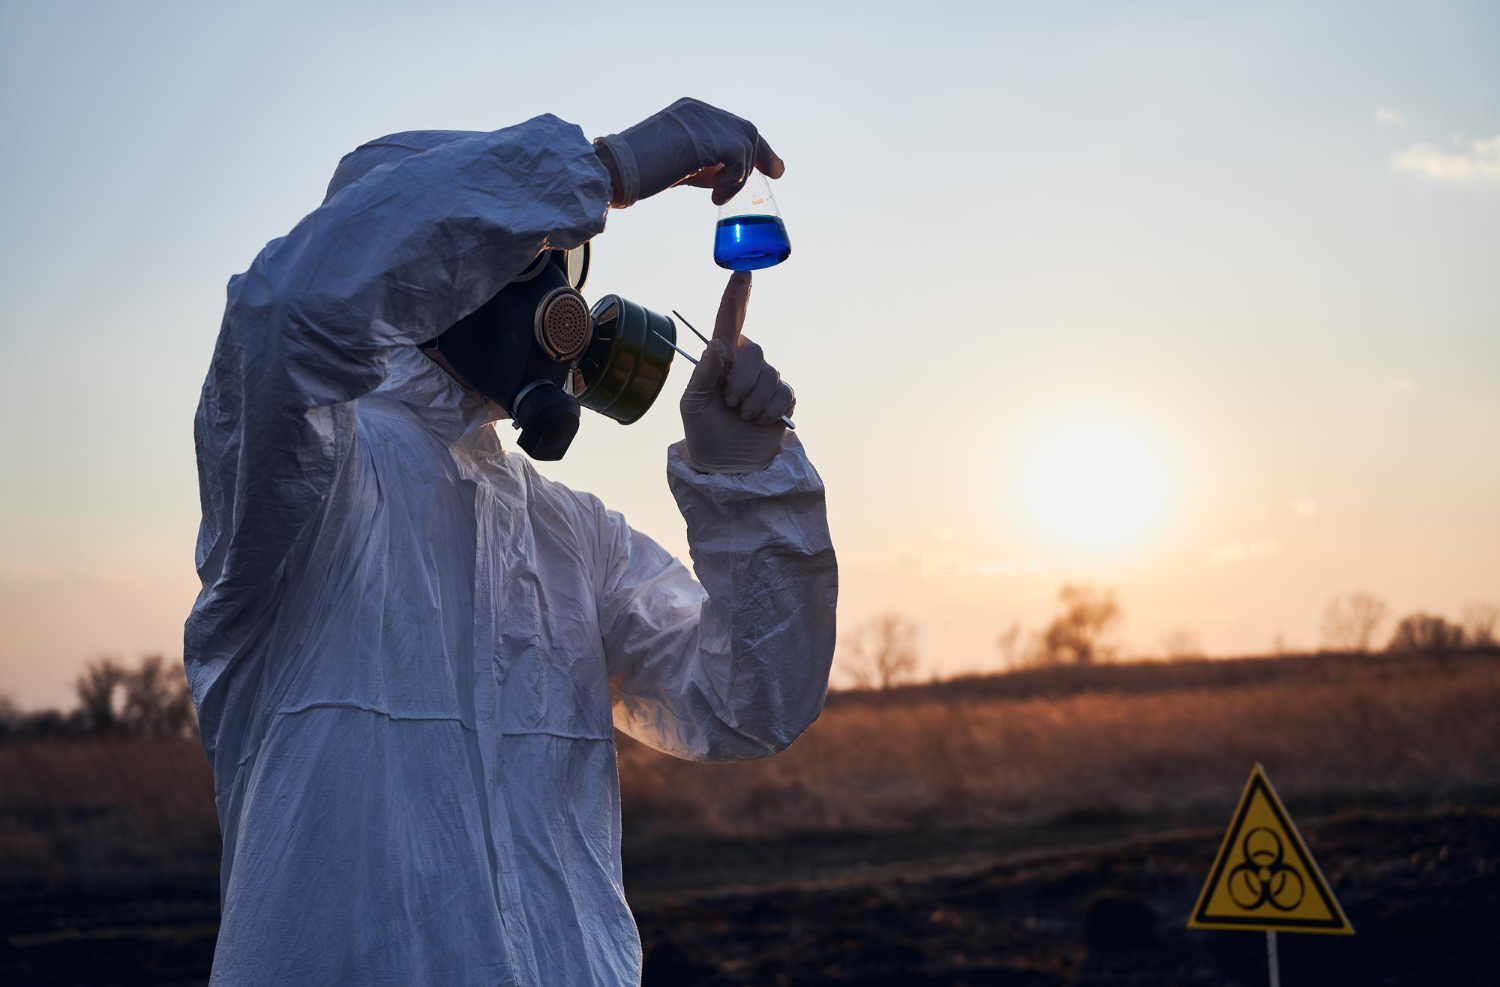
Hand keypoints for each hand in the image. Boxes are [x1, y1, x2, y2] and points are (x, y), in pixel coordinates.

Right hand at [595, 97, 785, 207]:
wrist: (615, 172)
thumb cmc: (640, 175)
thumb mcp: (679, 163)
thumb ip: (704, 163)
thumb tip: (727, 179)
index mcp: (691, 111)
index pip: (732, 124)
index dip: (755, 145)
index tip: (772, 166)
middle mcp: (698, 110)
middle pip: (746, 129)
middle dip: (764, 154)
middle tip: (776, 175)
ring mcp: (701, 120)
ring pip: (745, 145)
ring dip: (738, 176)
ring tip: (718, 195)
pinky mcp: (704, 137)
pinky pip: (738, 158)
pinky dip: (733, 180)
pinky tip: (715, 193)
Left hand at [680, 272, 795, 472]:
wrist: (728, 464)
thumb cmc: (704, 432)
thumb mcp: (692, 404)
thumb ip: (702, 374)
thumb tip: (718, 344)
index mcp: (720, 357)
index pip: (729, 319)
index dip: (737, 294)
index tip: (742, 270)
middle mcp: (745, 362)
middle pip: (754, 352)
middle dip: (740, 382)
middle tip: (730, 404)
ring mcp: (766, 378)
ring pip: (770, 375)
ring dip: (752, 402)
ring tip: (741, 416)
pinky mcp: (783, 397)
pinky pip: (784, 393)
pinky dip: (769, 411)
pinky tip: (760, 420)